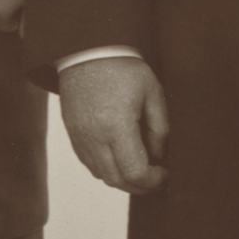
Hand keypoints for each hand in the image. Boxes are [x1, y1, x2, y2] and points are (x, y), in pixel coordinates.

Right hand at [57, 53, 169, 192]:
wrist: (87, 51)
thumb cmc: (123, 68)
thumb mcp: (152, 92)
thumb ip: (160, 128)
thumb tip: (160, 156)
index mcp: (116, 126)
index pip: (135, 171)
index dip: (153, 180)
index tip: (165, 173)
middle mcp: (94, 137)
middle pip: (117, 180)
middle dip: (140, 186)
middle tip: (155, 179)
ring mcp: (80, 137)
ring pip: (102, 175)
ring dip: (123, 180)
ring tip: (140, 171)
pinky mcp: (73, 134)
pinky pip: (89, 164)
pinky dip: (107, 169)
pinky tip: (120, 160)